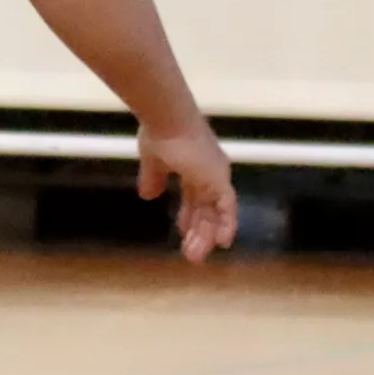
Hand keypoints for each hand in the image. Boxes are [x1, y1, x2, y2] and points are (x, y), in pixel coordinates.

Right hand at [136, 115, 240, 262]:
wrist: (166, 119)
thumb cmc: (159, 133)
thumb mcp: (153, 161)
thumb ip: (152, 178)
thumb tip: (147, 196)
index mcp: (195, 165)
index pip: (195, 196)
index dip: (190, 215)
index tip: (182, 231)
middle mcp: (209, 171)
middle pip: (206, 208)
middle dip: (197, 231)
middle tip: (189, 253)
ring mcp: (216, 176)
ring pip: (215, 212)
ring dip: (205, 234)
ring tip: (194, 255)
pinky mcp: (219, 180)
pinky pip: (227, 207)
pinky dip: (226, 224)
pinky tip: (221, 242)